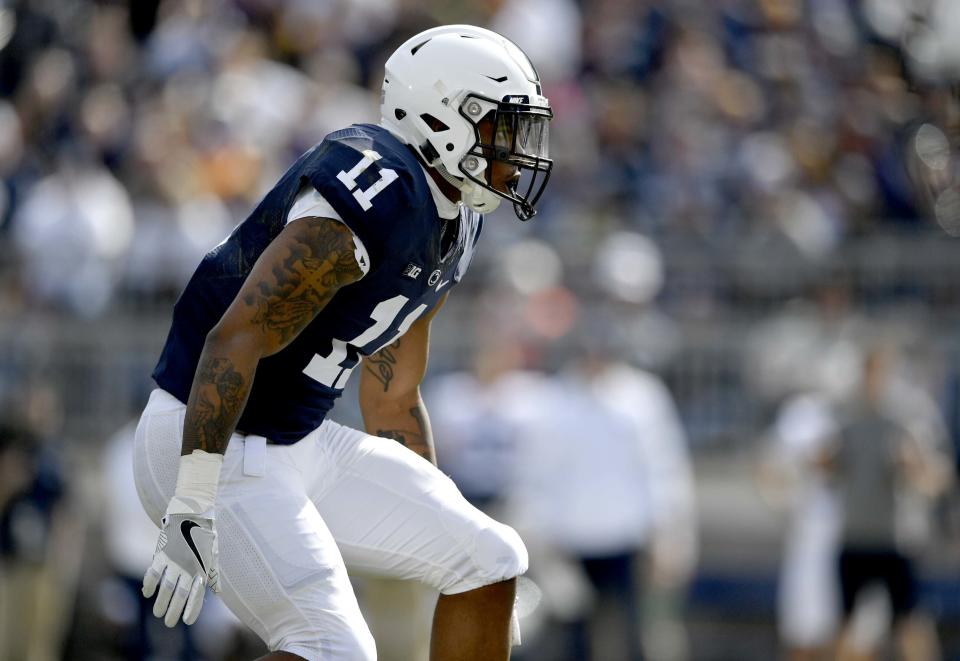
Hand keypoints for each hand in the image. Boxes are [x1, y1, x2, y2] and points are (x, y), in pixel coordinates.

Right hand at [142, 512, 219, 626]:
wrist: (192, 510)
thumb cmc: (205, 532)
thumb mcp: (213, 551)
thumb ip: (213, 572)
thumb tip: (217, 591)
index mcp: (202, 566)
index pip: (197, 593)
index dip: (192, 608)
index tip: (187, 621)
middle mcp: (188, 566)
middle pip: (179, 594)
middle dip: (174, 610)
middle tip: (169, 623)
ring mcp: (174, 560)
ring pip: (165, 587)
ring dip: (161, 602)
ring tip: (158, 614)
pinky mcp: (162, 552)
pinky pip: (153, 572)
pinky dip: (149, 583)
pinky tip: (147, 593)